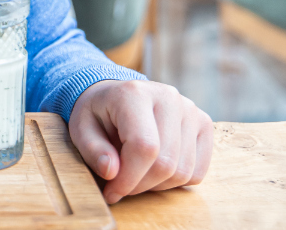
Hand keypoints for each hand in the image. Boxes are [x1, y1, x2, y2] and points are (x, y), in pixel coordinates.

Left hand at [69, 79, 213, 203]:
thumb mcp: (81, 128)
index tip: (112, 192)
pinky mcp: (204, 124)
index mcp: (134, 94)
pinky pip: (197, 172)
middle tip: (120, 186)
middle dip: (140, 185)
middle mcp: (168, 97)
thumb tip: (111, 172)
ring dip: (156, 185)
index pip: (144, 147)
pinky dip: (175, 181)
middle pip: (166, 163)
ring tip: (135, 173)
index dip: (129, 178)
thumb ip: (93, 149)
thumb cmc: (99, 113)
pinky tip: (154, 167)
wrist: (117, 96)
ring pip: (183, 172)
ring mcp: (190, 110)